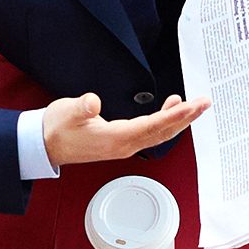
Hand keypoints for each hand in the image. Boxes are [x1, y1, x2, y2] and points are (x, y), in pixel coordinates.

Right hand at [39, 90, 206, 164]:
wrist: (44, 145)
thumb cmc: (56, 128)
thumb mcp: (66, 112)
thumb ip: (81, 108)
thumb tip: (92, 102)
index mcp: (115, 139)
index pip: (152, 126)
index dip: (173, 116)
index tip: (191, 106)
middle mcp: (125, 145)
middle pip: (162, 132)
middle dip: (185, 117)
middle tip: (205, 103)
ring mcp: (124, 145)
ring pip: (159, 134)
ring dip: (178, 120)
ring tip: (194, 105)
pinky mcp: (121, 142)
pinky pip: (150, 133)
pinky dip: (164, 121)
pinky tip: (171, 109)